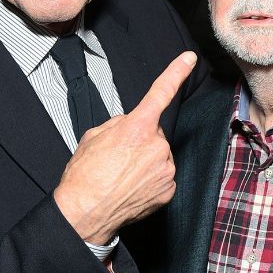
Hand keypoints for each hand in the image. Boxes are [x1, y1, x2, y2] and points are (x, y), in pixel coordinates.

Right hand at [53, 51, 197, 243]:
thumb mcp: (93, 136)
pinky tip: (132, 187)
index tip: (189, 58)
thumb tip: (130, 123)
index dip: (176, 72)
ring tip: (122, 175)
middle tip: (117, 158)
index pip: (160, 93)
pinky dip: (150, 180)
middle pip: (154, 133)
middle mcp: (157, 146)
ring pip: (159, 155)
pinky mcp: (168, 190)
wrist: (84, 214)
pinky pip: (162, 176)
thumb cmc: (84, 176)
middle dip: (140, 140)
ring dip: (145, 161)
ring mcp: (165, 169)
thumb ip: (118, 123)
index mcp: (137, 127)